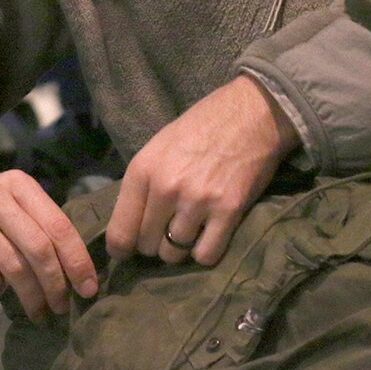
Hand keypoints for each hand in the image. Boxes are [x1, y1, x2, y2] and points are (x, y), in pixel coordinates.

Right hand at [0, 172, 98, 320]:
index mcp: (18, 185)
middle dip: (56, 284)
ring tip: (39, 312)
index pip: (58, 225)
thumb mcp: (8, 204)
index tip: (88, 289)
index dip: (77, 261)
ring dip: (31, 296)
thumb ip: (37, 226)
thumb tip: (76, 271)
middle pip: (39, 248)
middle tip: (62, 307)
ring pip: (13, 265)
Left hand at [107, 74, 297, 266]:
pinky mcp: (228, 211)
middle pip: (147, 246)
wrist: (250, 114)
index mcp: (143, 170)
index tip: (125, 253)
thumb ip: (143, 185)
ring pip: (174, 254)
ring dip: (179, 249)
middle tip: (164, 233)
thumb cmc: (200, 127)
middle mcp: (166, 188)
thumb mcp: (158, 147)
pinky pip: (206, 255)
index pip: (120, 231)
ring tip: (188, 232)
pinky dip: (205, 253)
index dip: (120, 249)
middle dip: (153, 244)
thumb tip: (130, 224)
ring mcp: (197, 202)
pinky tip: (208, 237)